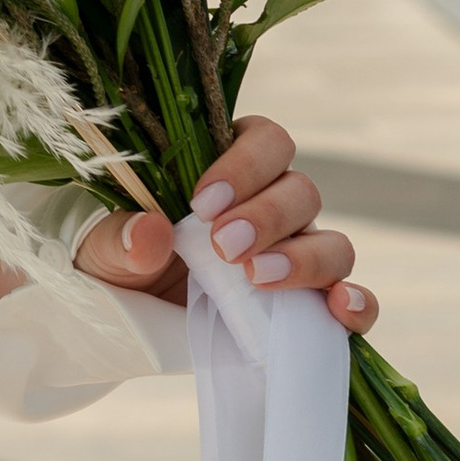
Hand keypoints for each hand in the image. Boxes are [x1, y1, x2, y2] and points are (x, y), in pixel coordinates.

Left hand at [75, 115, 376, 334]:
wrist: (130, 320)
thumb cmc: (120, 261)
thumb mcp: (103, 249)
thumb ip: (120, 237)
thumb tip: (149, 231)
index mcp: (230, 168)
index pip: (265, 140)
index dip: (244, 165)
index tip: (203, 202)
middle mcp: (273, 207)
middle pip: (301, 191)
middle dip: (266, 217)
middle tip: (224, 247)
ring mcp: (298, 257)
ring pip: (333, 243)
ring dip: (305, 259)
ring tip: (258, 278)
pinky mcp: (308, 308)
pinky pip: (352, 299)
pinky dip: (356, 304)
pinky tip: (339, 309)